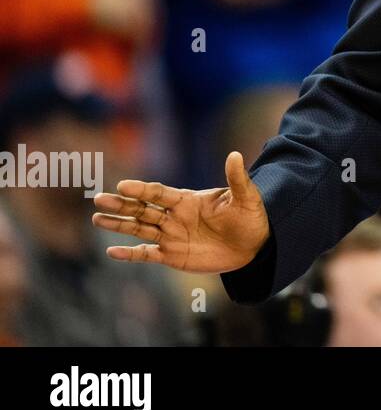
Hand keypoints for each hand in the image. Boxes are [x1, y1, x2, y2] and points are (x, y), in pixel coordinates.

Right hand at [92, 152, 270, 273]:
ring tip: (97, 218)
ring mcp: (171, 236)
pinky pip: (146, 254)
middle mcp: (174, 216)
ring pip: (139, 228)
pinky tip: (111, 251)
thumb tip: (236, 154)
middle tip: (98, 198)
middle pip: (142, 208)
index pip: (159, 193)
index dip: (142, 189)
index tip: (123, 185)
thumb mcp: (246, 197)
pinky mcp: (172, 255)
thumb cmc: (249, 217)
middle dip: (122, 204)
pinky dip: (129, 254)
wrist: (253, 245)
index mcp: (187, 200)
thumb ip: (237, 178)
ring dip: (118, 224)